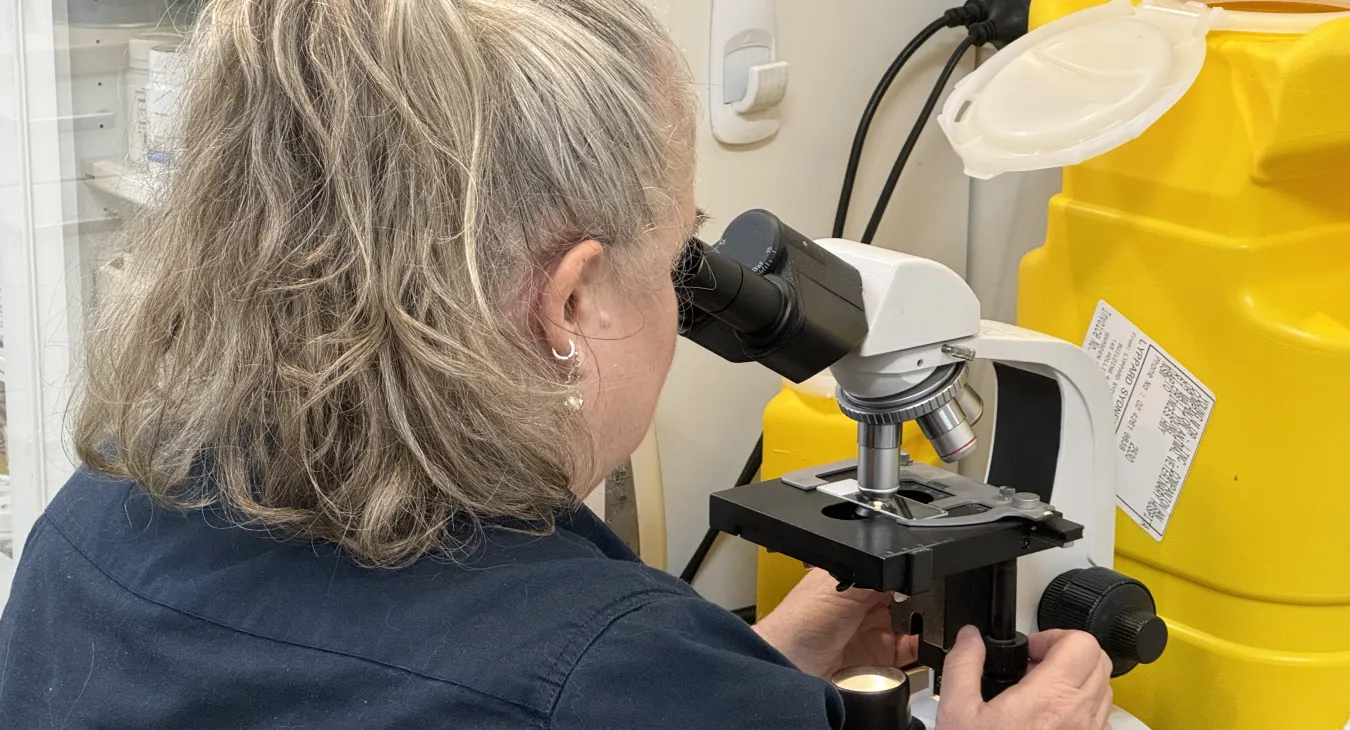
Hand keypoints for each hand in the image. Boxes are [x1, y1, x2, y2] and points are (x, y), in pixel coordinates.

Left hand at [752, 569, 917, 677]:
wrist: (790, 667)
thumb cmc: (798, 623)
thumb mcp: (842, 587)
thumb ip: (876, 575)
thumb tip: (904, 563)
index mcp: (854, 578)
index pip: (892, 568)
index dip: (908, 570)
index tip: (925, 574)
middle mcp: (865, 603)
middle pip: (907, 594)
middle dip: (921, 595)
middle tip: (930, 597)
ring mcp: (873, 630)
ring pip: (913, 622)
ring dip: (925, 620)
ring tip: (929, 617)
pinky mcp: (880, 657)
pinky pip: (911, 651)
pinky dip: (923, 646)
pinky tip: (926, 639)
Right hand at [938, 626, 1113, 729]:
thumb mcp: (958, 711)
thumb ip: (964, 665)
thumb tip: (971, 638)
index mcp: (1050, 697)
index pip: (1080, 643)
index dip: (1053, 636)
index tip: (1029, 651)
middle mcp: (1079, 715)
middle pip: (1098, 660)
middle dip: (1066, 653)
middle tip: (1035, 665)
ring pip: (1103, 688)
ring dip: (1076, 679)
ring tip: (1040, 691)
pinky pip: (1099, 717)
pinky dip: (1080, 706)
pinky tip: (1047, 718)